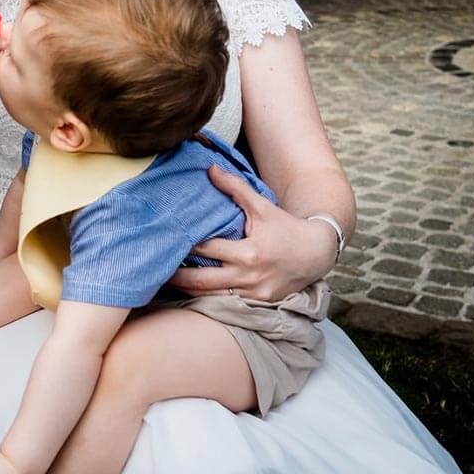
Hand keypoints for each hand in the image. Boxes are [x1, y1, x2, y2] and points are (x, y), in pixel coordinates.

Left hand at [169, 165, 337, 301]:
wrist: (316, 254)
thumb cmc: (286, 228)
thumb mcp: (262, 206)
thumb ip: (235, 188)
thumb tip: (210, 169)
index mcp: (248, 253)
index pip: (207, 249)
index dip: (186, 244)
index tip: (168, 239)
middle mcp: (249, 276)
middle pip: (202, 280)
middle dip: (178, 276)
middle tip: (157, 269)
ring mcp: (253, 294)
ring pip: (211, 297)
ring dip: (189, 290)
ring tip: (168, 281)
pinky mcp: (258, 304)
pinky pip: (226, 303)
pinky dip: (209, 298)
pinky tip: (193, 292)